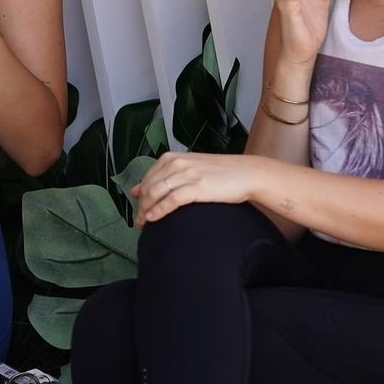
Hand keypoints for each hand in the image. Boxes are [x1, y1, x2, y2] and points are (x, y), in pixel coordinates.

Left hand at [130, 152, 269, 223]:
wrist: (247, 173)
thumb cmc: (219, 174)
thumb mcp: (188, 169)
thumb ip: (163, 177)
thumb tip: (136, 190)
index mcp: (172, 158)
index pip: (146, 179)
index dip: (139, 197)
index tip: (138, 210)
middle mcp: (177, 164)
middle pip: (148, 187)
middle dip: (140, 206)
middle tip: (138, 222)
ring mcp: (187, 174)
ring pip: (155, 193)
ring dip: (145, 211)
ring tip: (143, 225)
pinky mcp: (198, 187)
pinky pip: (171, 200)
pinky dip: (159, 211)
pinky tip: (153, 219)